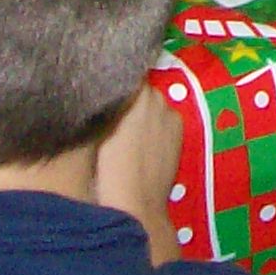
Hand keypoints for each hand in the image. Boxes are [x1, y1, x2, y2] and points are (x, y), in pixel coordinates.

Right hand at [93, 77, 185, 263]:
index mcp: (131, 92)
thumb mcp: (95, 130)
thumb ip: (102, 103)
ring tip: (126, 131)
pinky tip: (143, 143)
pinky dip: (154, 123)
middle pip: (138, 86)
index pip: (122, 69)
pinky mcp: (180, 129)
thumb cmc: (104, 171)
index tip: (100, 83)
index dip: (111, 75)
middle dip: (127, 94)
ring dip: (141, 109)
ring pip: (152, 102)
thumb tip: (99, 86)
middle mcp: (155, 95)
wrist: (135, 205)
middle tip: (110, 110)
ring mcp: (171, 112)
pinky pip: (164, 117)